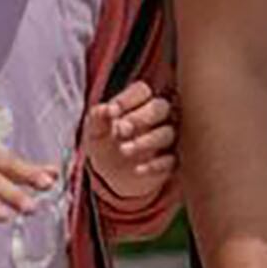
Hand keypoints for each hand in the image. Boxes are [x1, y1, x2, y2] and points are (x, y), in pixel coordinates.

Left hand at [84, 79, 176, 200]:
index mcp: (139, 102)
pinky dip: (155, 165)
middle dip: (140, 117)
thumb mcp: (95, 132)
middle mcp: (158, 117)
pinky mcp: (172, 162)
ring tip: (123, 150)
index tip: (110, 112)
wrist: (112, 177)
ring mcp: (167, 138)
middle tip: (121, 130)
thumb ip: (97, 118)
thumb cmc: (105, 145)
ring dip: (145, 141)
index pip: (142, 90)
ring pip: (167, 133)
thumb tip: (104, 109)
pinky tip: (138, 169)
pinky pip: (171, 161)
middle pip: (160, 107)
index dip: (126, 99)